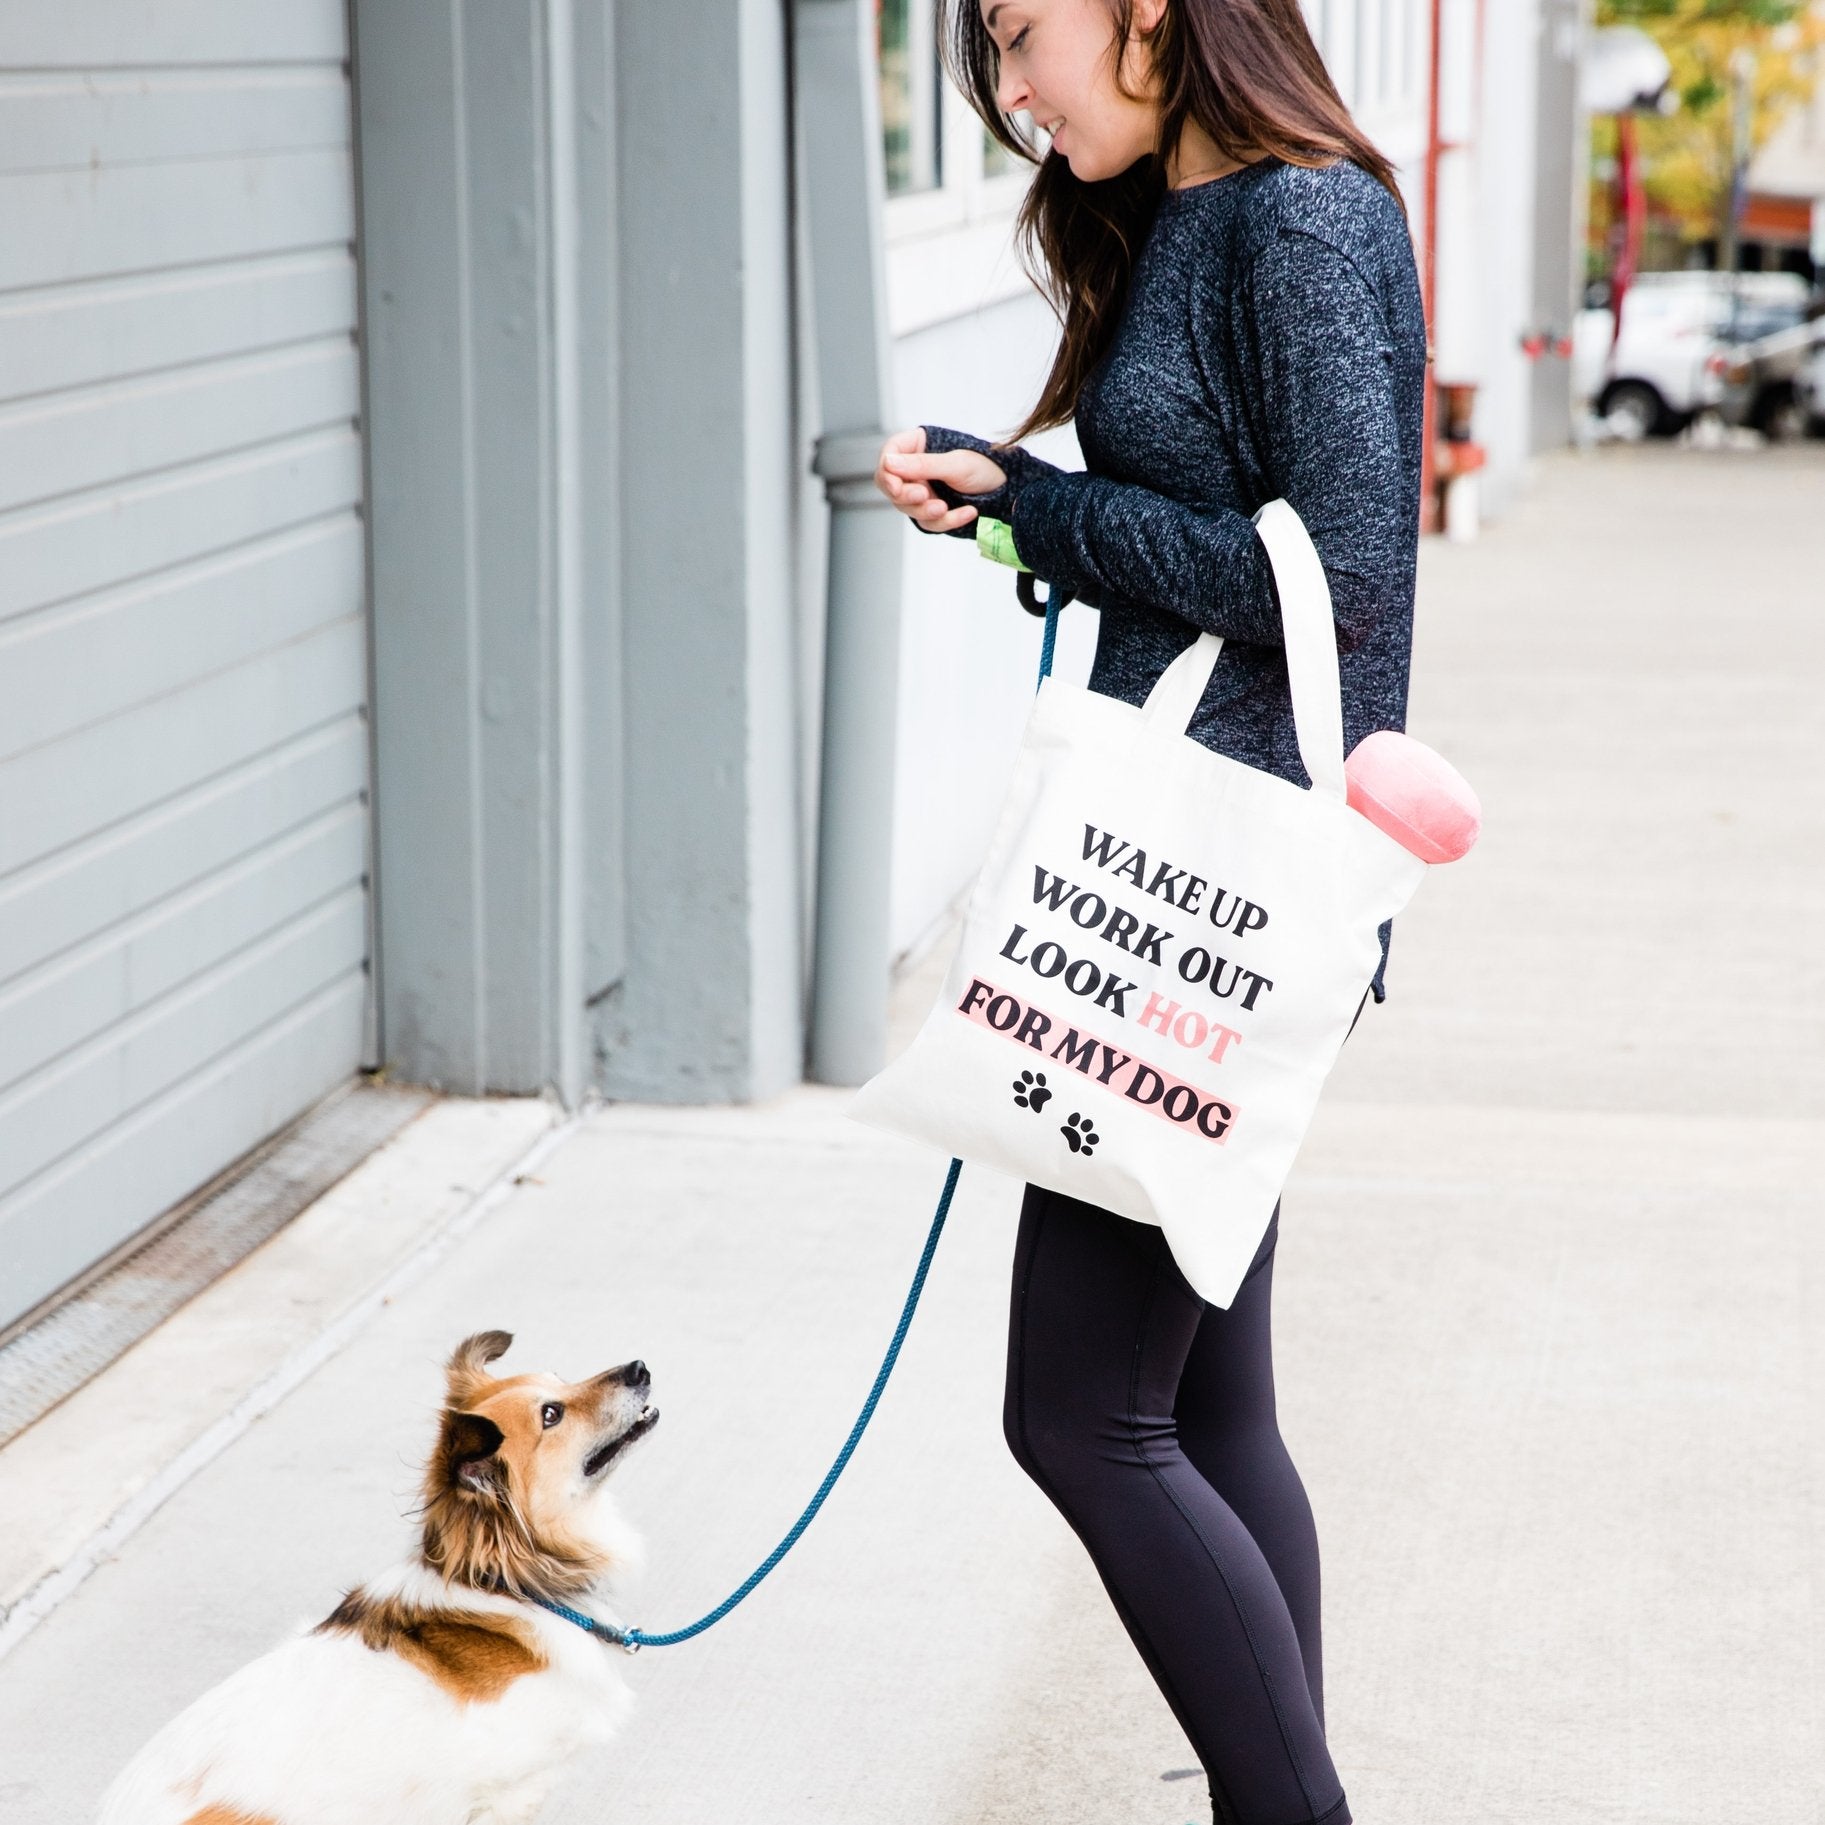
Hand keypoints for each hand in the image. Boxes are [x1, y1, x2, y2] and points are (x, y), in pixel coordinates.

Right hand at [874, 428, 1007, 532]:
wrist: (1010, 491)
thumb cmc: (986, 468)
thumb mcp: (955, 465)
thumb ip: (922, 464)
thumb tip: (889, 461)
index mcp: (918, 446)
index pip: (889, 456)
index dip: (887, 473)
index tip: (897, 486)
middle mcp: (916, 469)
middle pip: (892, 487)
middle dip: (907, 496)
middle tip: (924, 495)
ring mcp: (923, 492)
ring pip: (908, 509)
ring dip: (926, 511)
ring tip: (945, 508)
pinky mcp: (933, 512)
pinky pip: (929, 523)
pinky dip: (947, 521)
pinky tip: (967, 514)